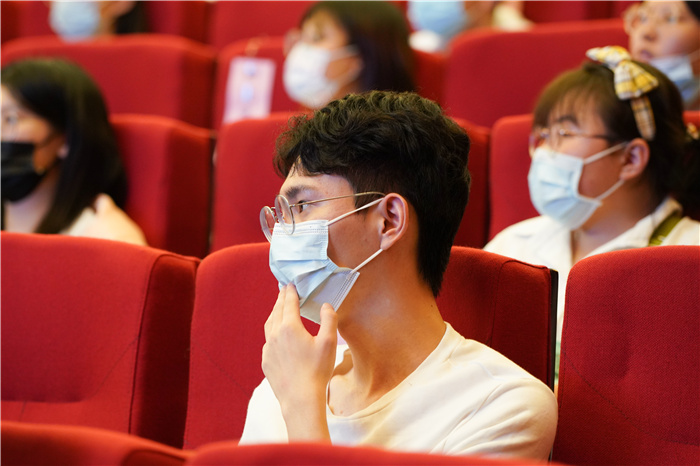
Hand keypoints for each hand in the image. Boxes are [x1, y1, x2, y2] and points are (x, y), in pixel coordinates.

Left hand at [262, 284, 337, 440]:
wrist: (300, 399)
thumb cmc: (317, 370)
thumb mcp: (329, 342)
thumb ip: (329, 320)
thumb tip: (326, 306)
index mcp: (290, 327)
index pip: (289, 302)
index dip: (290, 291)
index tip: (291, 284)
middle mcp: (275, 334)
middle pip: (277, 311)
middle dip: (281, 299)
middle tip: (284, 290)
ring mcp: (268, 348)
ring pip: (269, 324)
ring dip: (274, 313)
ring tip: (279, 308)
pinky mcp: (266, 361)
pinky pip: (267, 340)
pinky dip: (272, 331)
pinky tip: (277, 335)